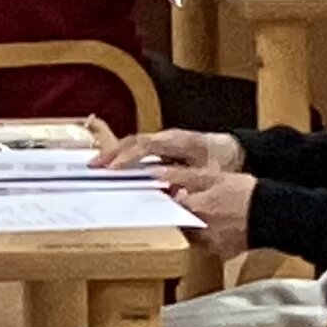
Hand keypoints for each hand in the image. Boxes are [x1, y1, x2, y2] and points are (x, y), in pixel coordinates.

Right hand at [95, 127, 243, 173]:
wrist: (233, 149)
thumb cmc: (221, 161)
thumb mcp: (209, 173)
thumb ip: (187, 180)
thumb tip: (166, 188)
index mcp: (176, 140)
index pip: (145, 145)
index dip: (127, 157)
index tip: (112, 169)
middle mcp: (166, 137)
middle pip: (133, 141)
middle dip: (112, 153)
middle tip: (93, 167)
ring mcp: (163, 139)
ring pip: (133, 142)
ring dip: (114, 153)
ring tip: (96, 166)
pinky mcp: (162, 146)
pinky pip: (138, 148)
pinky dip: (123, 155)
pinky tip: (113, 166)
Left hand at [162, 166, 255, 260]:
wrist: (273, 214)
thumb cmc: (245, 193)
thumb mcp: (213, 177)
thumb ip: (184, 177)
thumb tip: (159, 176)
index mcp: (194, 210)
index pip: (168, 206)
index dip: (170, 198)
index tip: (174, 192)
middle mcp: (198, 231)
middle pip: (179, 221)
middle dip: (184, 211)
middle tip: (198, 199)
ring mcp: (210, 245)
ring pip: (192, 234)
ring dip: (196, 223)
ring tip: (214, 210)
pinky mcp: (222, 253)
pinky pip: (208, 244)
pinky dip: (210, 234)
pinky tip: (223, 223)